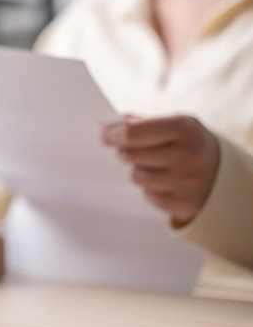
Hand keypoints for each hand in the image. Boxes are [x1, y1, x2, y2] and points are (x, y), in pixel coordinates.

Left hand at [101, 115, 219, 223]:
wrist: (224, 176)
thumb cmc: (190, 145)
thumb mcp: (176, 125)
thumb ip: (145, 122)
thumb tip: (111, 124)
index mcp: (185, 128)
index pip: (134, 133)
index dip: (113, 134)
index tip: (103, 134)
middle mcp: (188, 155)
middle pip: (132, 155)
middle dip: (124, 152)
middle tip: (128, 150)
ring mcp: (187, 182)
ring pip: (137, 176)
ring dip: (138, 171)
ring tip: (153, 166)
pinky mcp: (183, 203)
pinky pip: (147, 195)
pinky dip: (150, 189)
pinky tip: (164, 182)